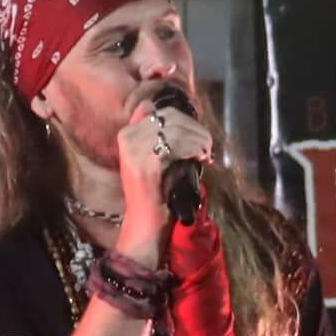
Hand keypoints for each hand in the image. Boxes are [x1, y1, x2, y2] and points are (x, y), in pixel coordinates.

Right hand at [113, 89, 214, 257]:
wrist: (145, 223)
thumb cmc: (155, 193)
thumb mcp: (156, 159)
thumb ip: (163, 138)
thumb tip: (188, 121)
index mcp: (127, 133)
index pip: (162, 112)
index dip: (186, 121)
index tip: (199, 136)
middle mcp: (127, 136)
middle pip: (170, 117)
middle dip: (195, 129)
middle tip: (208, 145)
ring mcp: (134, 149)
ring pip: (175, 129)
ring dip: (198, 139)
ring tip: (207, 153)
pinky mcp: (145, 162)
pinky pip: (175, 145)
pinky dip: (193, 148)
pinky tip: (201, 158)